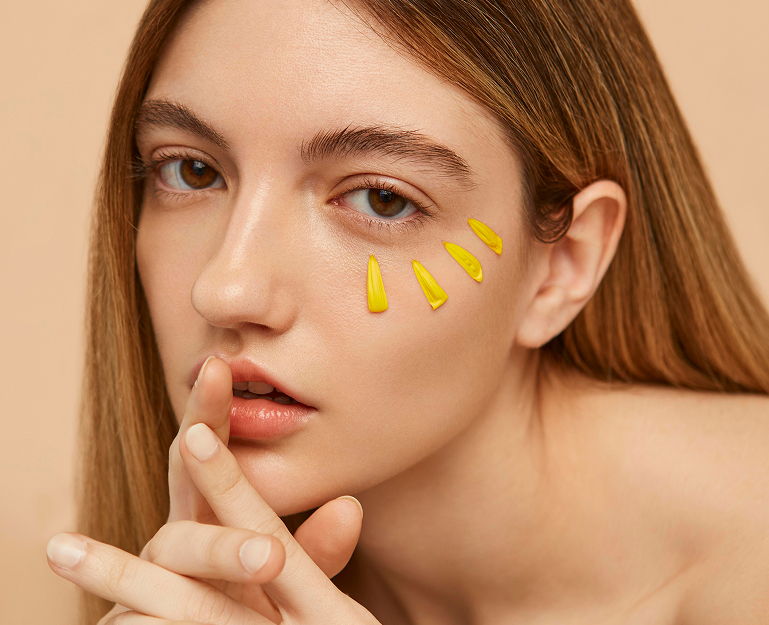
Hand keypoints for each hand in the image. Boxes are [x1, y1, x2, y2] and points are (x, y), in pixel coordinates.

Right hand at [47, 357, 376, 622]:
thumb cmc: (244, 614)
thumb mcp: (284, 582)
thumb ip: (313, 550)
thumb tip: (350, 507)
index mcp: (209, 519)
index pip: (209, 457)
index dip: (210, 413)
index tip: (220, 367)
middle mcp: (172, 541)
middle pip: (184, 492)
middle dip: (213, 469)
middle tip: (227, 439)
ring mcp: (144, 581)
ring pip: (171, 555)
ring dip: (220, 553)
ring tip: (273, 556)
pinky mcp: (129, 623)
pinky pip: (144, 615)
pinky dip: (163, 610)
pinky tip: (175, 597)